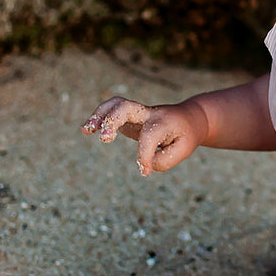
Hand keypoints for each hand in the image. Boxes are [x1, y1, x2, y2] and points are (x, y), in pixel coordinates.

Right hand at [81, 96, 207, 174]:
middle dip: (112, 121)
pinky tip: (86, 130)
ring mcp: (138, 112)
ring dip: (100, 115)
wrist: (189, 118)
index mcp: (164, 121)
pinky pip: (111, 110)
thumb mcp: (182, 151)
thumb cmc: (185, 136)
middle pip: (127, 107)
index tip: (145, 171)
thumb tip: (144, 163)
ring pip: (116, 104)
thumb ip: (163, 161)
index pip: (149, 136)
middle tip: (105, 139)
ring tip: (86, 130)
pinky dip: (97, 117)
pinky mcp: (130, 116)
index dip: (144, 155)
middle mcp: (149, 113)